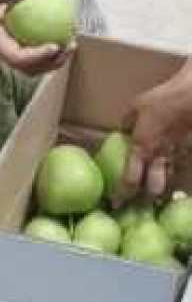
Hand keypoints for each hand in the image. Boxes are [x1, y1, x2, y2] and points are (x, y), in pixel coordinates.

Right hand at [0, 0, 70, 76]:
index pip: (18, 58)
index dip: (38, 57)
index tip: (55, 44)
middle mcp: (2, 50)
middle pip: (29, 69)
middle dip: (53, 62)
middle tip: (70, 44)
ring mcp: (6, 48)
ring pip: (32, 64)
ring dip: (53, 59)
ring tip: (70, 42)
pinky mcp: (10, 42)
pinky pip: (31, 48)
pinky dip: (47, 45)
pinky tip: (59, 28)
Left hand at [120, 62, 191, 200]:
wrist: (191, 97)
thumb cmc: (163, 99)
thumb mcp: (138, 106)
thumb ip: (129, 121)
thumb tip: (123, 128)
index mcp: (141, 149)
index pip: (129, 181)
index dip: (122, 196)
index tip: (116, 204)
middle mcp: (159, 158)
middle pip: (153, 189)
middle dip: (147, 197)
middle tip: (139, 199)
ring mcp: (177, 156)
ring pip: (169, 179)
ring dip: (162, 183)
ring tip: (157, 184)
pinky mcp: (189, 151)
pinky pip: (181, 165)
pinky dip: (176, 168)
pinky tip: (173, 166)